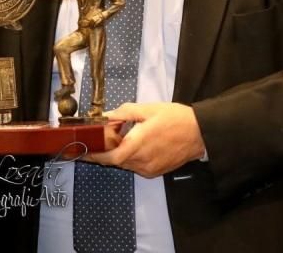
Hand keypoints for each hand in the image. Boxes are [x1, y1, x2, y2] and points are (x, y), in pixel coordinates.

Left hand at [85, 102, 205, 177]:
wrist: (201, 132)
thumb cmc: (175, 118)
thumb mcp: (147, 109)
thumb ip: (123, 113)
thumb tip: (105, 117)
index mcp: (138, 145)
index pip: (109, 158)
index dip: (94, 156)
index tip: (81, 151)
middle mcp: (142, 161)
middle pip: (115, 160)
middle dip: (106, 150)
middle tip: (103, 136)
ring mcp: (149, 169)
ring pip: (125, 163)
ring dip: (118, 152)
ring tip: (122, 135)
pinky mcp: (156, 172)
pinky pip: (136, 166)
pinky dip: (129, 156)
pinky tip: (135, 143)